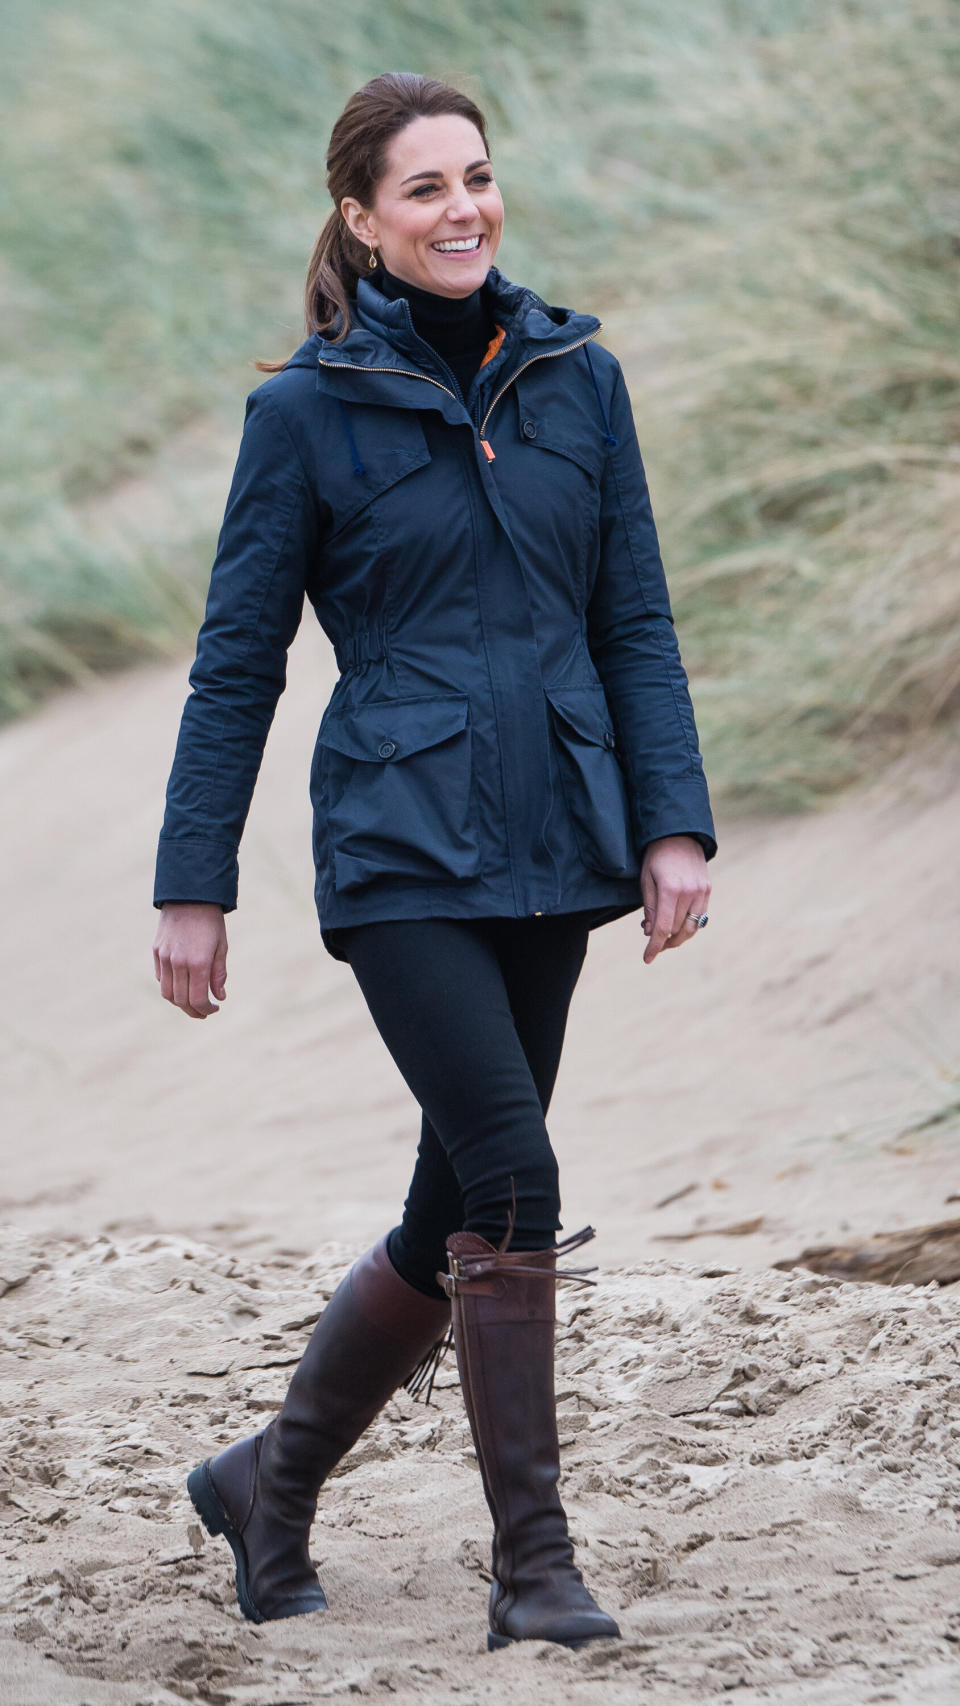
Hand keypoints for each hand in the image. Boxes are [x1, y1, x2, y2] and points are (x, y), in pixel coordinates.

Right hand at [153, 902, 228, 1018]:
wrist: (189, 895)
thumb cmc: (210, 921)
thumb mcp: (221, 947)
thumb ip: (219, 974)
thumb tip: (219, 997)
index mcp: (198, 963)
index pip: (197, 999)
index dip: (205, 1010)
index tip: (214, 1009)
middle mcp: (178, 962)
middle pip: (181, 1000)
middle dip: (193, 1011)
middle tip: (204, 1012)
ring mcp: (164, 957)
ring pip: (167, 993)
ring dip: (179, 1002)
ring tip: (192, 1003)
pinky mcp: (156, 951)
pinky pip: (160, 978)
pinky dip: (170, 987)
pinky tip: (182, 985)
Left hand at [640, 835, 710, 964]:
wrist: (679, 834)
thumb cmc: (656, 857)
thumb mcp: (646, 880)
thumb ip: (649, 908)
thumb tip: (649, 933)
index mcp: (670, 889)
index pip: (662, 927)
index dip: (654, 946)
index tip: (647, 959)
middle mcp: (689, 892)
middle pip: (677, 930)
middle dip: (664, 941)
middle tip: (653, 944)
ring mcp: (702, 891)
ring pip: (691, 927)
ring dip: (678, 937)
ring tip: (665, 938)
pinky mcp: (708, 890)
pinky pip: (700, 917)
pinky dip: (688, 926)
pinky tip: (677, 925)